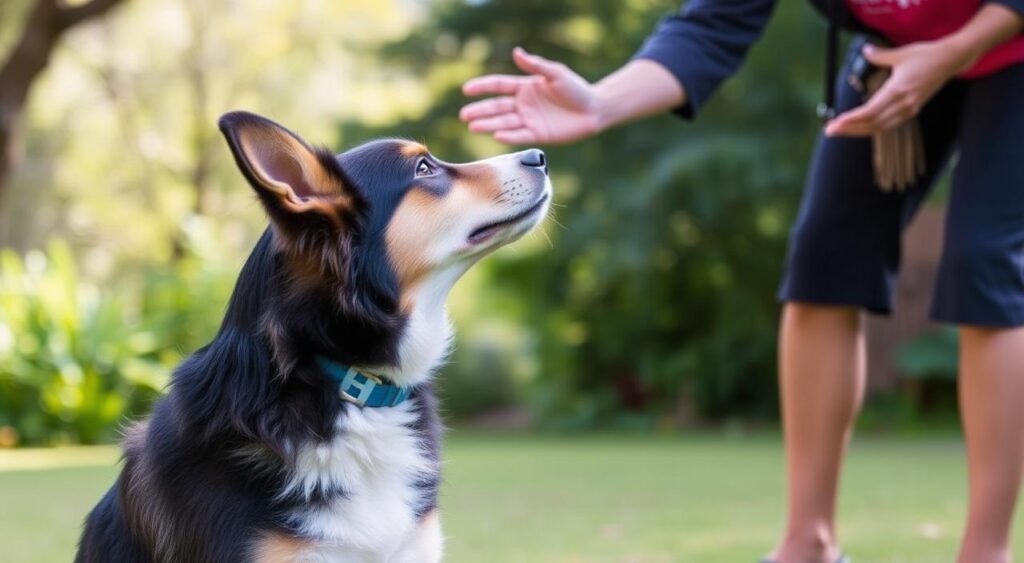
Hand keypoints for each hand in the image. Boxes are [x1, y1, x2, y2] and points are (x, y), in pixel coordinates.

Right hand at [460, 47, 600, 144]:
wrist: (594, 109)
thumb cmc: (576, 89)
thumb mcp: (556, 73)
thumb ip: (535, 65)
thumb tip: (516, 52)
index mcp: (525, 87)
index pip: (499, 86)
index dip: (483, 87)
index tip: (466, 89)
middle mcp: (523, 104)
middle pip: (497, 107)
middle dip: (480, 111)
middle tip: (464, 115)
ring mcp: (529, 120)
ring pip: (504, 123)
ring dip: (489, 124)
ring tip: (473, 126)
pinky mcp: (538, 135)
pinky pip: (520, 136)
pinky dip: (509, 136)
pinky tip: (496, 135)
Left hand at [825, 40, 974, 136]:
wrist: (950, 61)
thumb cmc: (926, 55)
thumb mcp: (901, 54)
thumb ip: (880, 56)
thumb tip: (865, 51)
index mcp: (898, 90)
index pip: (870, 111)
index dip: (852, 119)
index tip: (836, 123)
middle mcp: (904, 104)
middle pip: (872, 123)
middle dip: (849, 129)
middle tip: (829, 131)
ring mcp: (909, 109)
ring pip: (879, 127)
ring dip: (858, 131)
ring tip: (840, 131)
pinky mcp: (913, 111)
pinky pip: (888, 125)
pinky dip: (872, 128)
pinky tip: (859, 128)